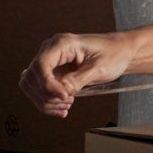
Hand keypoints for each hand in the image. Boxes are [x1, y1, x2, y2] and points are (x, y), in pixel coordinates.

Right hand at [19, 31, 136, 117]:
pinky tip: (63, 108)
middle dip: (45, 95)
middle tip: (68, 103)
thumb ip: (78, 80)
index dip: (48, 85)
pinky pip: (40, 89)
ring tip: (67, 106)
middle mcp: (51, 51)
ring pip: (30, 85)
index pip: (40, 65)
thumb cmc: (114, 54)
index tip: (64, 97)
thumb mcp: (99, 68)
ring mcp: (50, 62)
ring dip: (45, 101)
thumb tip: (61, 92)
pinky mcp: (53, 73)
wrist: (121, 52)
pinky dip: (47, 101)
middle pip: (31, 77)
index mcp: (62, 44)